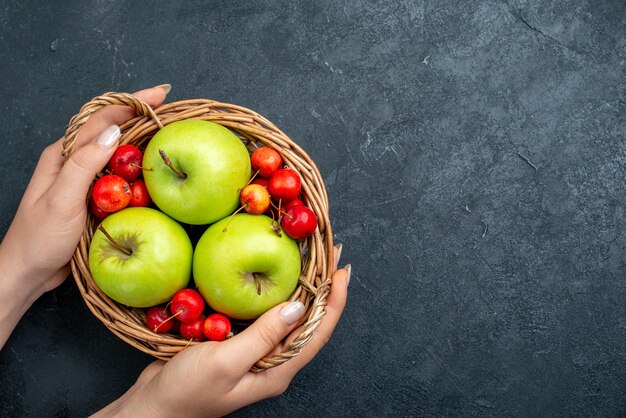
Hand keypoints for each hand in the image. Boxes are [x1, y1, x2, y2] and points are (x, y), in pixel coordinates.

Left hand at [0, 85, 169, 347]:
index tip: (159, 95)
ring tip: (166, 128)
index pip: (100, 120)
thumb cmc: (40, 238)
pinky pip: (119, 176)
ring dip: (140, 138)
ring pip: (116, 152)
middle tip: (168, 106)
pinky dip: (137, 166)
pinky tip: (152, 167)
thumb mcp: (62, 200)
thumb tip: (114, 132)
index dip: (130, 104)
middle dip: (139, 114)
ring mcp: (84, 179)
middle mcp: (74, 162)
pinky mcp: (94, 197)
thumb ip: (85, 164)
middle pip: (110, 130)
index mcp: (63, 155)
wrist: (28, 272)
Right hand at [97, 246, 349, 417]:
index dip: (335, 301)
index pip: (318, 332)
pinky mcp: (238, 343)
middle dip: (323, 288)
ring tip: (309, 259)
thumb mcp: (225, 363)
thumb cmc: (186, 391)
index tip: (342, 270)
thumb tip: (298, 308)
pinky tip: (269, 275)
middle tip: (330, 255)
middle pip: (307, 321)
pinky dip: (270, 292)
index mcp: (277, 370)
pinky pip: (262, 314)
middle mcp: (273, 361)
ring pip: (286, 315)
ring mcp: (256, 352)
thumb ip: (262, 337)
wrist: (151, 406)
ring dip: (300, 287)